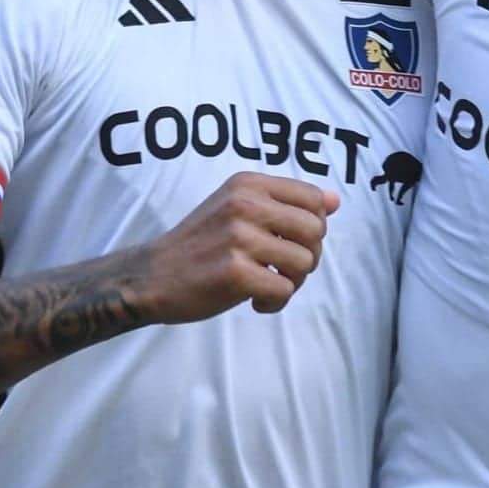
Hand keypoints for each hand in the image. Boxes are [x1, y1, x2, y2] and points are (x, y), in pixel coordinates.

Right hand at [142, 173, 337, 322]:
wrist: (153, 276)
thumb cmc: (201, 244)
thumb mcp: (238, 208)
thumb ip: (285, 203)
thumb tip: (335, 200)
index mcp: (248, 184)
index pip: (314, 199)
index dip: (314, 226)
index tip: (291, 241)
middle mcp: (244, 205)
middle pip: (316, 231)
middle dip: (308, 257)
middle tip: (282, 269)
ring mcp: (239, 238)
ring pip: (305, 262)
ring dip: (293, 282)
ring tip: (268, 285)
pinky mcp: (235, 273)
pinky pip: (284, 290)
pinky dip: (275, 302)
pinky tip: (255, 300)